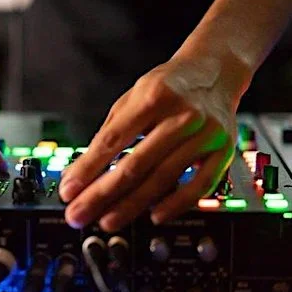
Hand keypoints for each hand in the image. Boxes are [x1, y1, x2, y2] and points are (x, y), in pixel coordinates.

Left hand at [59, 56, 247, 230]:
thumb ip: (110, 132)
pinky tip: (154, 217)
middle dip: (102, 194)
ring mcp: (205, 134)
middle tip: (79, 214)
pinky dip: (176, 204)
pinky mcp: (223, 150)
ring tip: (108, 221)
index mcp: (154, 96)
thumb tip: (81, 171)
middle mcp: (182, 115)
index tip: (69, 191)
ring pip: (163, 178)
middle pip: (135, 164)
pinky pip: (199, 185)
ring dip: (132, 205)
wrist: (216, 70)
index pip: (113, 140)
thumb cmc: (169, 86)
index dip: (87, 169)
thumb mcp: (134, 97)